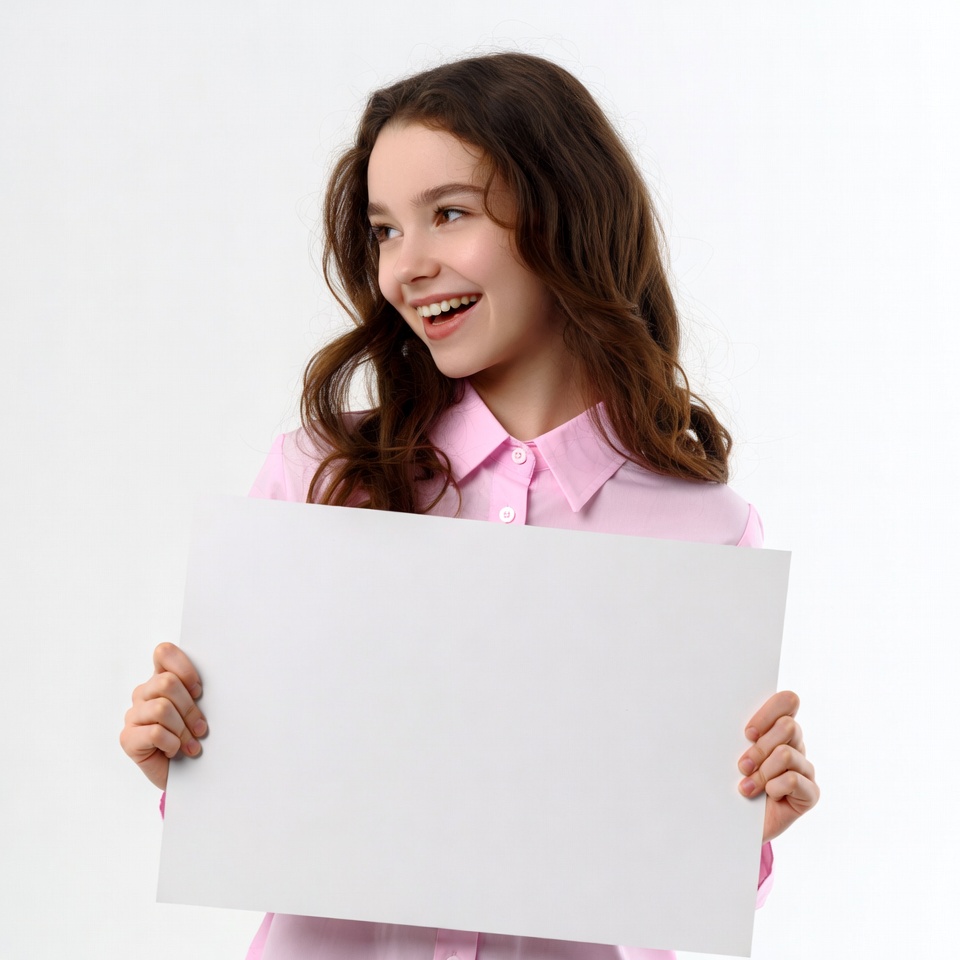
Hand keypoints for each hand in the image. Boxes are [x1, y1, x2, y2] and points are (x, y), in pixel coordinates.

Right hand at [119, 642, 206, 789]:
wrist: (187, 776)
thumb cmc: (194, 737)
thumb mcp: (200, 710)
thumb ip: (197, 691)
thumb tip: (215, 680)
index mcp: (160, 679)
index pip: (163, 652)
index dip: (184, 667)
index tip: (199, 690)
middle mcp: (143, 694)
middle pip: (167, 683)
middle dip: (189, 708)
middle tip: (201, 728)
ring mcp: (133, 715)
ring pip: (162, 708)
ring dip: (183, 730)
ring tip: (191, 744)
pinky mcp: (128, 738)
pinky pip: (155, 732)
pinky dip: (172, 744)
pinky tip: (174, 751)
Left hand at [737, 690, 818, 843]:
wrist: (737, 821)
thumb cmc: (732, 781)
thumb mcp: (732, 753)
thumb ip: (741, 735)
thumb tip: (736, 721)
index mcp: (778, 729)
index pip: (788, 701)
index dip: (768, 713)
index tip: (748, 733)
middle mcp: (796, 745)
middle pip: (788, 726)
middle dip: (760, 747)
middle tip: (743, 765)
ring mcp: (805, 769)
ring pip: (786, 753)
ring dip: (761, 772)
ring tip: (748, 786)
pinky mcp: (810, 792)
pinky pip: (793, 779)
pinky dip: (773, 787)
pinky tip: (767, 796)